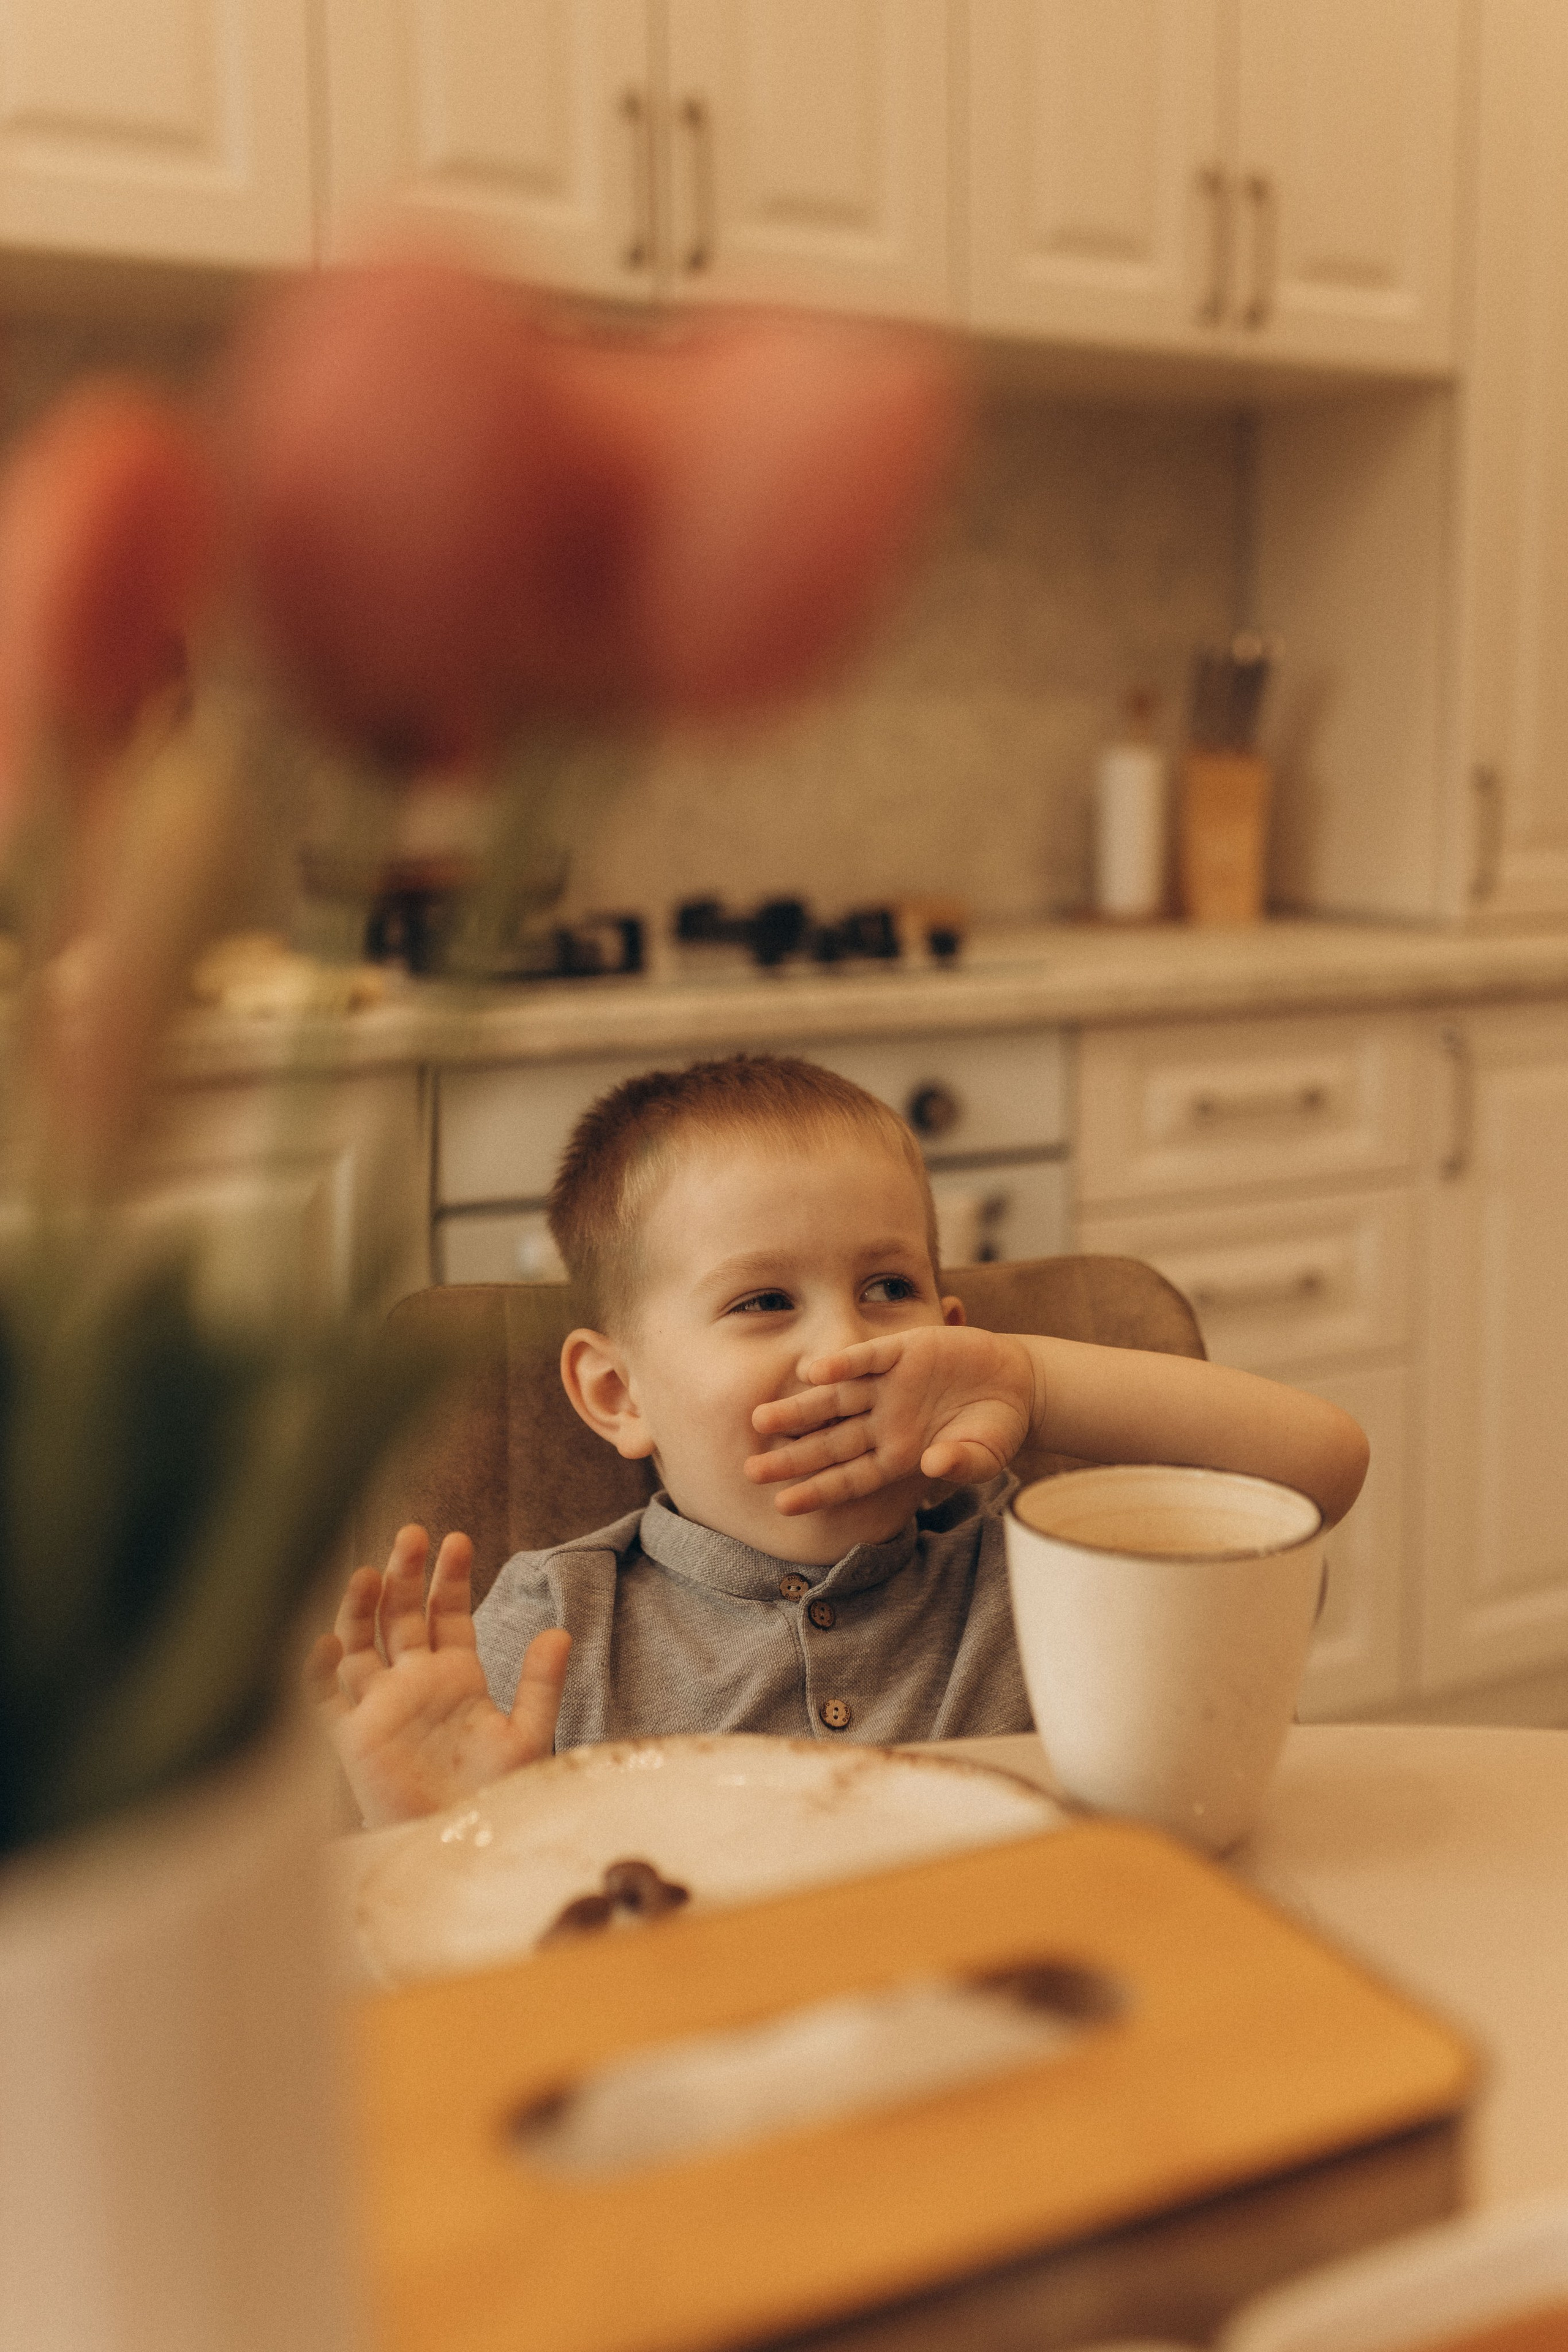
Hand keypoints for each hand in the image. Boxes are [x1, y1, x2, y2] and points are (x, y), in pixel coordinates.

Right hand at [305, 1523, 569, 1827]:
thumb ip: (542, 1683)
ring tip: (370, 1571)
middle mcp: (414, 1683)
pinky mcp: (351, 1738)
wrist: (459, 1842)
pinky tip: (327, 1641)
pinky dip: (319, 1670)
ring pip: (361, 1644)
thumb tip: (560, 1630)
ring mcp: (380, 1707)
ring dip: (361, 1608)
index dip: (449, 1578)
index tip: (456, 1539)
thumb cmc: (495, 1795)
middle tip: (412, 1533)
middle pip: (400, 1616)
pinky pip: (324, 1698)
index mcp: (456, 1677)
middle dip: (404, 1575)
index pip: (447, 1613)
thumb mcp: (527, 1735)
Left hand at [745, 1325, 1036, 1515]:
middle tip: (749, 1470)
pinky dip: (844, 1363)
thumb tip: (934, 1465)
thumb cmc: (994, 1430)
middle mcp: (884, 1422)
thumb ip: (961, 1463)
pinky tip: (814, 1371)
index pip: (849, 1477)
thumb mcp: (984, 1454)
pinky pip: (867, 1357)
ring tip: (761, 1419)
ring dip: (800, 1408)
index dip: (817, 1491)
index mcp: (898, 1455)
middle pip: (829, 1442)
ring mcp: (890, 1386)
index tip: (781, 1505)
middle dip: (791, 1457)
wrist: (1015, 1384)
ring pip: (835, 1398)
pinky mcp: (904, 1349)